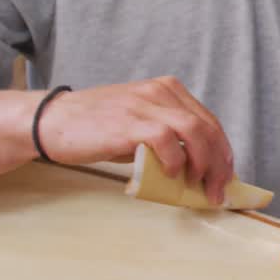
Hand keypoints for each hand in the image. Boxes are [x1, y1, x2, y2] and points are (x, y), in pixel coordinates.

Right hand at [35, 76, 233, 204]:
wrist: (53, 122)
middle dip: (219, 163)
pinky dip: (175, 160)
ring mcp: (146, 104)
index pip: (209, 121)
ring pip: (195, 132)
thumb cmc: (96, 127)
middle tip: (218, 190)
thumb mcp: (140, 125)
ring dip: (204, 165)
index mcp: (168, 89)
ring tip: (200, 187)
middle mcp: (161, 91)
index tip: (226, 175)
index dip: (223, 151)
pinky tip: (171, 174)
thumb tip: (196, 168)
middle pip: (208, 127)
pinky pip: (167, 140)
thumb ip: (168, 138)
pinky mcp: (131, 121)